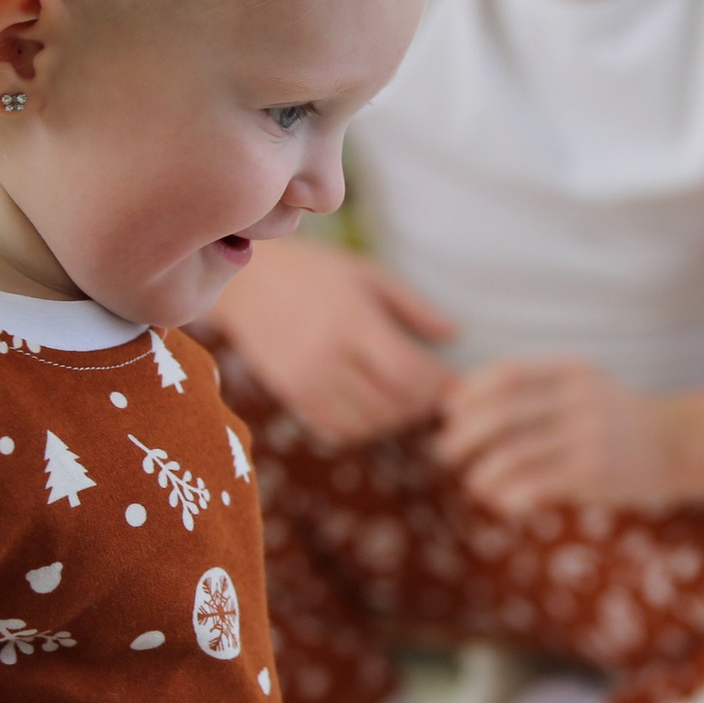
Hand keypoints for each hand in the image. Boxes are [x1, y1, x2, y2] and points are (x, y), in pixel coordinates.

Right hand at [202, 240, 456, 445]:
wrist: (248, 283)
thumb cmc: (316, 272)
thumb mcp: (369, 274)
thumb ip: (414, 306)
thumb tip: (455, 334)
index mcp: (352, 321)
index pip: (408, 372)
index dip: (439, 385)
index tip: (455, 382)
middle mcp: (327, 356)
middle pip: (392, 404)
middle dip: (423, 404)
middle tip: (436, 393)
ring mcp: (306, 381)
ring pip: (368, 424)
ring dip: (395, 419)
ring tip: (407, 399)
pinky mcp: (291, 396)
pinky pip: (338, 430)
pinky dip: (365, 427)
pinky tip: (373, 405)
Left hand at [435, 358, 684, 515]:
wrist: (678, 444)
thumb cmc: (615, 419)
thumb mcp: (581, 387)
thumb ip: (534, 389)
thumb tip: (460, 404)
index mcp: (570, 370)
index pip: (505, 373)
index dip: (469, 393)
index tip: (450, 413)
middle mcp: (578, 397)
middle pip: (501, 412)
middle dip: (462, 435)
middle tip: (445, 453)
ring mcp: (588, 434)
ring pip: (512, 454)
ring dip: (482, 474)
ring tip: (475, 484)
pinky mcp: (594, 472)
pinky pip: (534, 485)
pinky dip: (508, 496)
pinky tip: (504, 502)